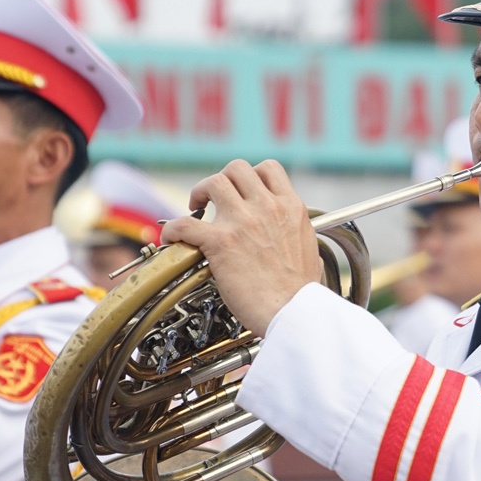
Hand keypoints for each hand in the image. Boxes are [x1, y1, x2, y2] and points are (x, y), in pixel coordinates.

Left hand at [159, 160, 321, 334]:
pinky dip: (174, 229)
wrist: (293, 311)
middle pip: (237, 169)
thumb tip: (287, 234)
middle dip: (222, 179)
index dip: (250, 174)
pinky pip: (185, 223)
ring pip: (213, 183)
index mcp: (290, 207)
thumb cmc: (299, 291)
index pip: (268, 168)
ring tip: (195, 208)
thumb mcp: (307, 247)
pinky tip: (172, 238)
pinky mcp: (220, 242)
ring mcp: (243, 222)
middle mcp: (266, 208)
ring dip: (199, 192)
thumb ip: (293, 231)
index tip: (241, 189)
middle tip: (214, 197)